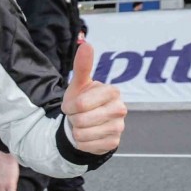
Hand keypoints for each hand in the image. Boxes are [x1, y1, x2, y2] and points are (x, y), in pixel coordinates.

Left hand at [60, 39, 125, 154]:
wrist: (85, 124)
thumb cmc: (82, 101)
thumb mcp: (79, 85)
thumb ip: (82, 66)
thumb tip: (86, 44)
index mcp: (112, 91)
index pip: (80, 104)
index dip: (69, 106)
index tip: (72, 105)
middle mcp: (120, 108)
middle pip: (81, 120)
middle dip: (73, 119)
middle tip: (77, 116)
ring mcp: (119, 127)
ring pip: (82, 134)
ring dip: (76, 131)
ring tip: (82, 125)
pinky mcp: (114, 143)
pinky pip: (86, 146)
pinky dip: (80, 143)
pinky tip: (87, 136)